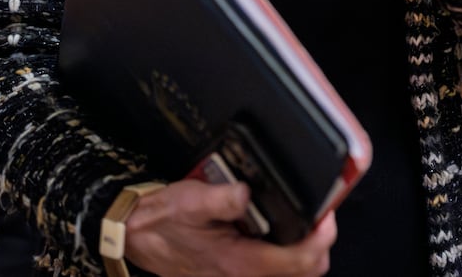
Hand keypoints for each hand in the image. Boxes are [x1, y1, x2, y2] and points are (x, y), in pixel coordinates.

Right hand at [126, 178, 335, 276]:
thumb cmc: (162, 220)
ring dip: (303, 251)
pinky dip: (285, 254)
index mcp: (237, 262)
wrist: (136, 237)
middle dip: (318, 245)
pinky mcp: (235, 275)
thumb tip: (248, 192)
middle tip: (318, 216)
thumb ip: (221, 199)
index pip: (299, 262)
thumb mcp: (190, 201)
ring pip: (292, 275)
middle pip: (305, 272)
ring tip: (301, 221)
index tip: (326, 216)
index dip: (321, 238)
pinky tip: (276, 230)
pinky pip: (273, 271)